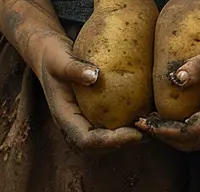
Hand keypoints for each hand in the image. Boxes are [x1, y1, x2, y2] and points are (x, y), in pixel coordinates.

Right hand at [31, 31, 142, 152]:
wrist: (48, 53)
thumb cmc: (52, 56)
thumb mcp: (59, 59)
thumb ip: (73, 68)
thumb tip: (94, 76)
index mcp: (64, 117)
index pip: (87, 141)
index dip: (111, 141)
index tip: (135, 133)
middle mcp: (74, 124)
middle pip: (99, 147)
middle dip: (124, 143)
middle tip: (150, 131)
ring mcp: (83, 120)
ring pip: (106, 140)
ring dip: (129, 137)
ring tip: (152, 125)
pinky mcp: (93, 112)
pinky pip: (110, 124)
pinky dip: (127, 124)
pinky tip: (146, 112)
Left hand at [136, 31, 199, 151]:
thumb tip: (174, 79)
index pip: (190, 133)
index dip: (164, 131)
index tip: (143, 122)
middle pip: (192, 143)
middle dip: (165, 137)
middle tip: (142, 122)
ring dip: (176, 135)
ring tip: (154, 119)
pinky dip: (188, 130)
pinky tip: (177, 113)